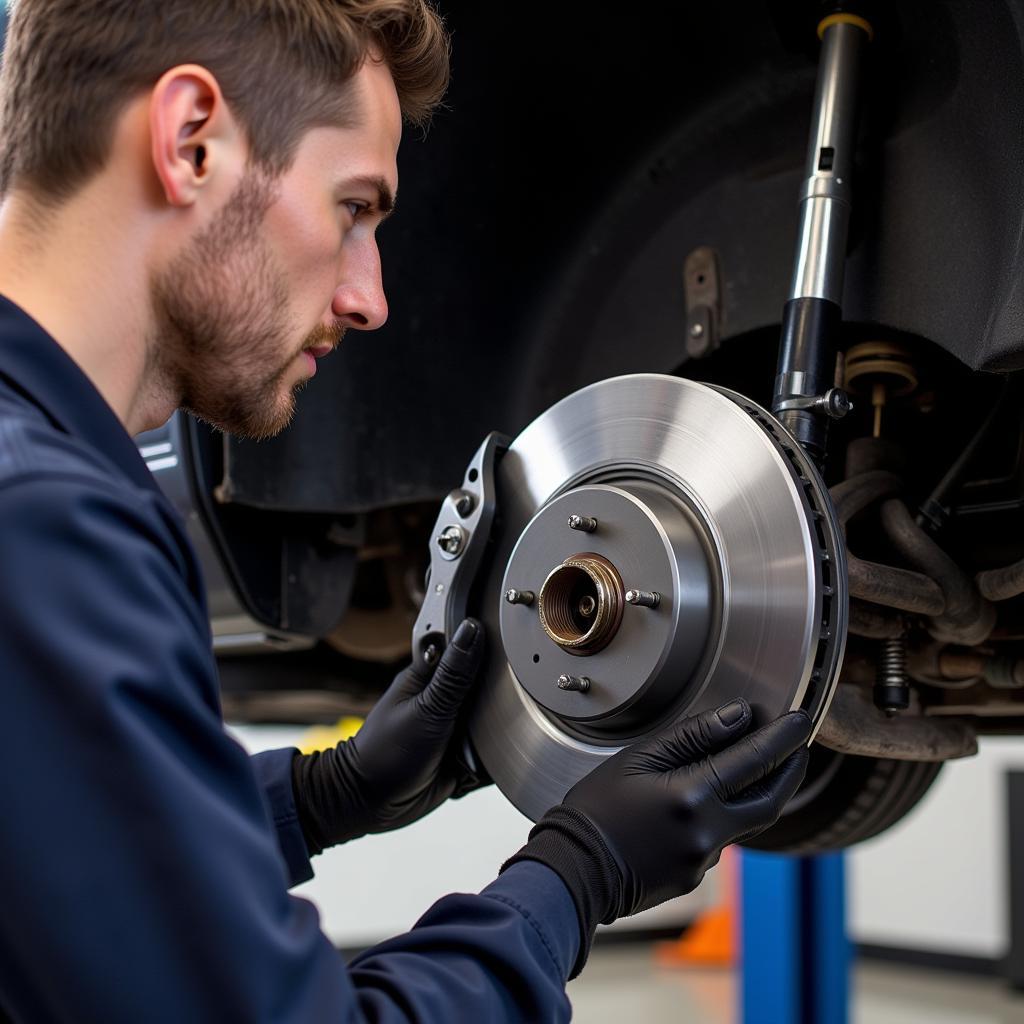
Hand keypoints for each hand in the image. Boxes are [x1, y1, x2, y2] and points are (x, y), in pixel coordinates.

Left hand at [291, 618, 486, 852]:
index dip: (488, 646)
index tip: (507, 650)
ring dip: (496, 730)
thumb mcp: (427, 709)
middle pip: (487, 685)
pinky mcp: (462, 753)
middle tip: (488, 714)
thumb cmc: (386, 753)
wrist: (372, 804)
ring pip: (493, 718)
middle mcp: (444, 698)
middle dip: (497, 698)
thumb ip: (454, 674)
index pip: (467, 646)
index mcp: (430, 676)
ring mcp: (454, 726)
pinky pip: (490, 749)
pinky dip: (491, 756)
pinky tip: (484, 761)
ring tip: (479, 744)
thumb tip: (472, 629)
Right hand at [502, 699, 810, 975]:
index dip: (782, 737)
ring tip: (753, 763)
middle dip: (788, 769)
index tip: (800, 719)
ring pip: (746, 820)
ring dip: (756, 791)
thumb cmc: (597, 809)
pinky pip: (721, 838)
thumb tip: (739, 718)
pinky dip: (723, 814)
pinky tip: (702, 800)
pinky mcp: (696, 875)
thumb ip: (693, 736)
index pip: (754, 761)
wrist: (575, 868)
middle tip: (797, 744)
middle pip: (769, 800)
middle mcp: (708, 833)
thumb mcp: (638, 758)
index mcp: (692, 798)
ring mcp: (705, 859)